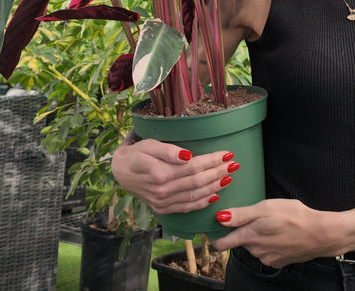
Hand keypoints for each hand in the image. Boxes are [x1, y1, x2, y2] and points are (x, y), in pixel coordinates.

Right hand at [111, 138, 238, 213]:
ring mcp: (163, 203)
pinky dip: (202, 203)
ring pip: (195, 196)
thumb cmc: (136, 154)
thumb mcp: (148, 145)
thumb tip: (188, 155)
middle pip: (198, 182)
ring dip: (215, 187)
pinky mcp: (163, 209)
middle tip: (234, 164)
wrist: (120, 171)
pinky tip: (215, 196)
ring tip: (229, 177)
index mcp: (161, 174)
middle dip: (218, 172)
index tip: (227, 153)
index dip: (212, 161)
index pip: (194, 167)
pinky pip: (187, 207)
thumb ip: (168, 150)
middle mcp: (163, 191)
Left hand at [213, 199, 340, 267]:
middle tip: (254, 217)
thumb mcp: (265, 208)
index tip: (212, 229)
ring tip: (270, 223)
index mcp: (250, 235)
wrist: (319, 234)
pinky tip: (279, 233)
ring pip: (253, 246)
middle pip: (239, 242)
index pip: (223, 242)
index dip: (217, 236)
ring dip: (257, 236)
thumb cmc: (293, 216)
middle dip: (242, 231)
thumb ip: (241, 214)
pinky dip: (269, 243)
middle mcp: (256, 250)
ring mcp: (267, 258)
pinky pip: (266, 252)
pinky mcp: (278, 261)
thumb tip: (220, 218)